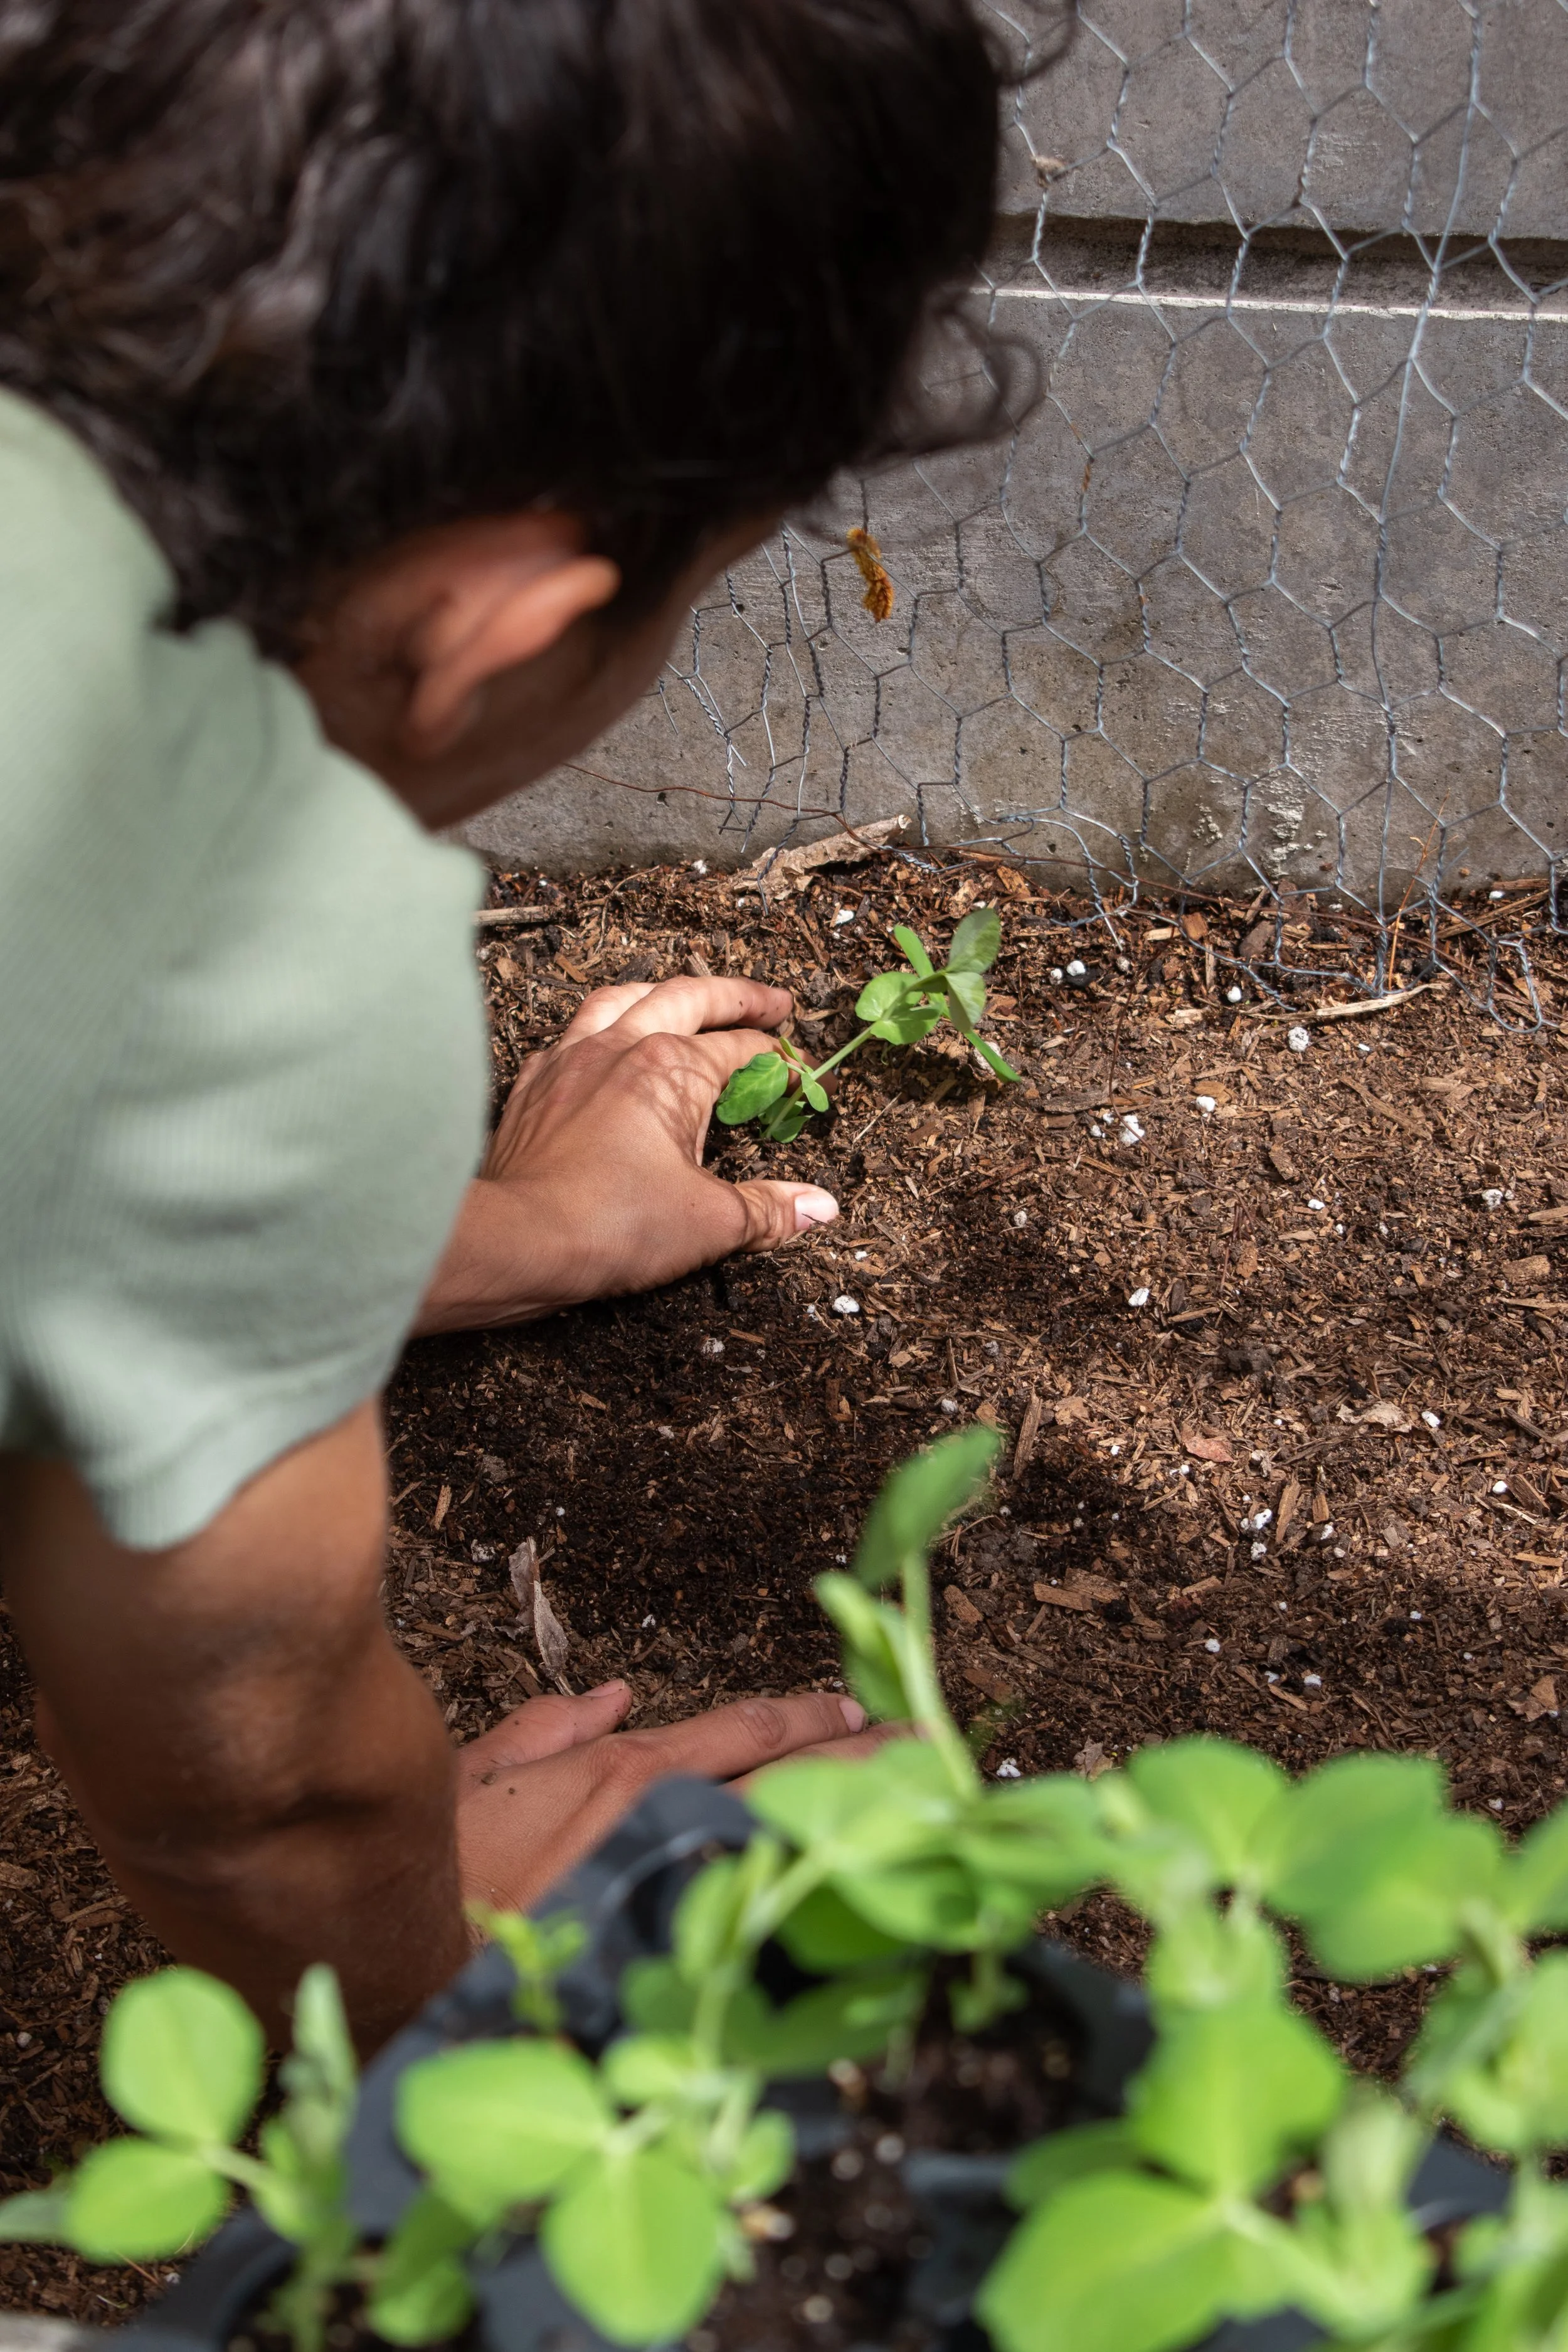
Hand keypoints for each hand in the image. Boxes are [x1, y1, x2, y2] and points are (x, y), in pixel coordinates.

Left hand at [418, 977, 838, 1331]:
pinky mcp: (532, 1085)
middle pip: (689, 998)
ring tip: (686, 999)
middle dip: (736, 997)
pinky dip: (599, 1029)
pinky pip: (571, 1034)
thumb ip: (768, 1210)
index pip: (744, 1050)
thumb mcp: (710, 1222)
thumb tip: (820, 1207)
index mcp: (672, 1069)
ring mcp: (570, 1059)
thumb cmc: (609, 1225)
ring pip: (622, 999)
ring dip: (663, 994)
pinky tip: (605, 1047)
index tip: (804, 1080)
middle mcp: (621, 1046)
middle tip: (770, 1003)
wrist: (514, 1239)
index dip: (782, 1064)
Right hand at [455, 1681, 894, 1913]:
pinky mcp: (683, 1957)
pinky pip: (775, 1925)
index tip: (856, 1709)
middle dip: (868, 1761)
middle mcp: (673, 1825)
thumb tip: (610, 1697)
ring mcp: (686, 1894)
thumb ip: (544, 1730)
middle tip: (930, 1750)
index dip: (808, 1719)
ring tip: (926, 1807)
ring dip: (864, 1823)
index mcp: (628, 1773)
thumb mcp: (472, 1775)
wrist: (404, 1966)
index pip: (747, 1733)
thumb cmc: (431, 1872)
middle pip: (797, 1782)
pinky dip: (827, 1909)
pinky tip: (873, 1908)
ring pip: (802, 1846)